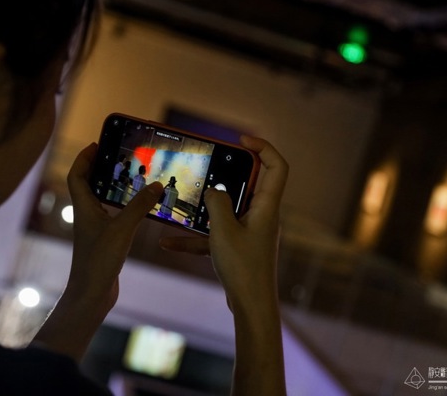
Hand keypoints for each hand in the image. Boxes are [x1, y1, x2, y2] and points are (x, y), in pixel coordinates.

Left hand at [34, 143, 162, 361]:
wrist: (91, 294)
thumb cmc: (99, 261)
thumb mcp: (122, 229)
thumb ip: (140, 206)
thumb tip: (157, 186)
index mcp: (84, 208)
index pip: (77, 175)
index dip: (84, 158)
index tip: (97, 144)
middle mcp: (87, 216)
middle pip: (88, 185)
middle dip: (100, 169)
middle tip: (118, 157)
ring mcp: (95, 229)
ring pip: (101, 201)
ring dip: (113, 188)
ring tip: (131, 178)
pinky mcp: (105, 241)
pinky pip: (113, 216)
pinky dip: (123, 207)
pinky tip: (139, 208)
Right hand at [160, 135, 288, 305]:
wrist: (251, 306)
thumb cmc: (243, 268)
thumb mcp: (224, 230)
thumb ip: (217, 203)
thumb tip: (214, 190)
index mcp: (267, 206)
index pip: (276, 167)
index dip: (263, 147)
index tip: (240, 140)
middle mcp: (262, 215)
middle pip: (250, 183)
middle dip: (227, 173)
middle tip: (208, 165)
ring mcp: (250, 231)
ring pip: (228, 209)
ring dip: (207, 207)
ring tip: (184, 200)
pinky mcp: (239, 246)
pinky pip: (216, 235)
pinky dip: (196, 237)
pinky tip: (169, 243)